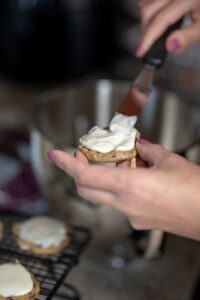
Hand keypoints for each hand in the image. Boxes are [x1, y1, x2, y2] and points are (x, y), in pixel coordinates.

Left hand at [48, 141, 199, 240]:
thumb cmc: (196, 191)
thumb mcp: (171, 161)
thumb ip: (150, 152)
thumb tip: (141, 147)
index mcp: (129, 186)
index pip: (85, 175)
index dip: (66, 164)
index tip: (55, 155)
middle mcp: (126, 204)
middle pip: (87, 188)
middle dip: (80, 171)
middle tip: (85, 155)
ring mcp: (132, 215)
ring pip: (104, 195)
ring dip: (103, 178)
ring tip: (120, 162)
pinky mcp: (140, 221)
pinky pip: (120, 203)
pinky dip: (119, 188)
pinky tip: (136, 178)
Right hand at [135, 0, 199, 56]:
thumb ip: (188, 36)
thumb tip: (169, 46)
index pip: (160, 20)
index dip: (148, 38)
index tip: (140, 52)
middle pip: (148, 9)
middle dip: (145, 29)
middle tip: (148, 44)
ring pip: (146, 2)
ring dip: (145, 18)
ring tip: (152, 32)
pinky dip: (149, 9)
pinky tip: (154, 18)